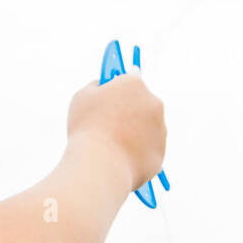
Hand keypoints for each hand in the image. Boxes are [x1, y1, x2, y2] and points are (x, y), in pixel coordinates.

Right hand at [66, 73, 166, 193]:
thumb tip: (102, 87)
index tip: (116, 91)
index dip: (121, 86)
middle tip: (109, 122)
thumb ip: (96, 86)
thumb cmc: (87, 128)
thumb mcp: (82, 97)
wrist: (100, 165)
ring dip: (134, 133)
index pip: (131, 77)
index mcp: (134, 85)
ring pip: (147, 129)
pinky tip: (118, 158)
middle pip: (142, 103)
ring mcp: (160, 130)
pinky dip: (136, 154)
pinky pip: (147, 151)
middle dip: (129, 111)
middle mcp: (153, 103)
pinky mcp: (160, 153)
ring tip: (111, 145)